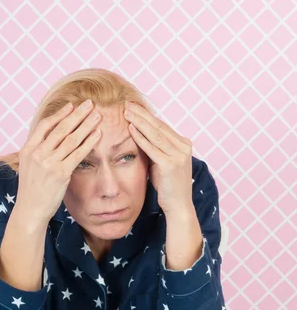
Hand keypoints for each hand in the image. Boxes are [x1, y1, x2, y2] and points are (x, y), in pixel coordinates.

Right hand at [16, 99, 101, 222]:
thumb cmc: (32, 190)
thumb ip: (40, 151)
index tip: (72, 105)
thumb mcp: (30, 166)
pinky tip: (97, 134)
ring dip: (86, 125)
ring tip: (97, 115)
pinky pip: (78, 154)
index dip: (60, 114)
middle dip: (77, 114)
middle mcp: (38, 154)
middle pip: (61, 128)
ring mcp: (49, 163)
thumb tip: (53, 138)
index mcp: (28, 149)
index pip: (45, 125)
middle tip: (90, 104)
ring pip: (71, 139)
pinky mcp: (60, 174)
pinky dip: (89, 142)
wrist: (30, 210)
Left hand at [123, 101, 193, 215]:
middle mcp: (183, 147)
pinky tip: (130, 129)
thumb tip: (139, 134)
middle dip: (141, 114)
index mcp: (183, 144)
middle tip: (127, 103)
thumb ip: (155, 148)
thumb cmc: (168, 185)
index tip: (133, 106)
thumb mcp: (162, 162)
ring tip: (126, 112)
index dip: (146, 115)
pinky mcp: (171, 165)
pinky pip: (152, 148)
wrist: (178, 205)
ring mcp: (179, 156)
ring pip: (155, 134)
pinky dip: (140, 138)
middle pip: (158, 126)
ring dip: (139, 122)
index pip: (162, 126)